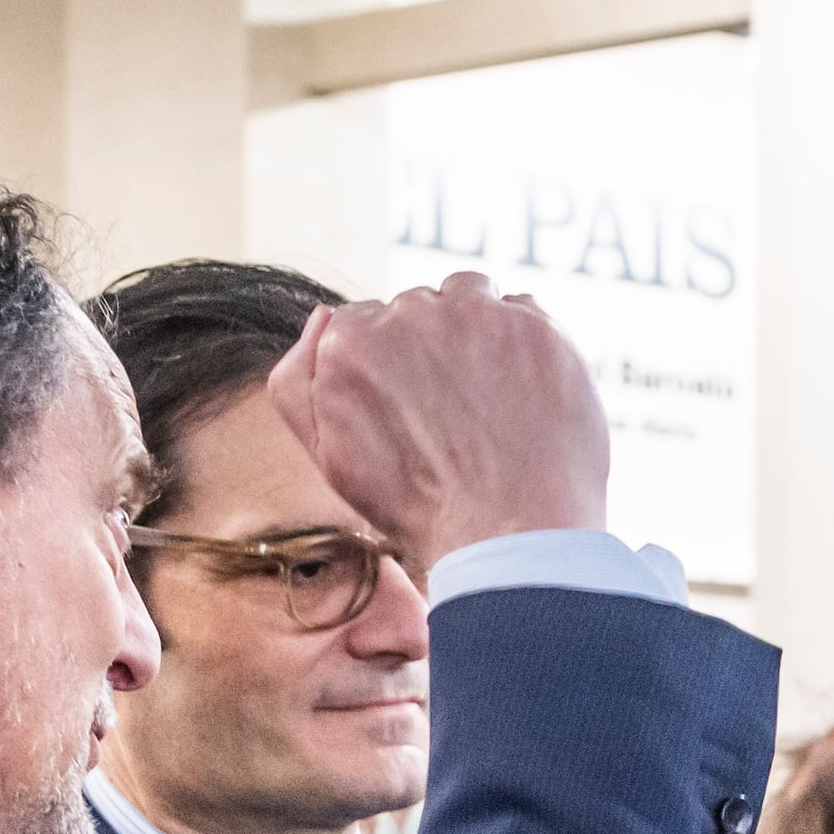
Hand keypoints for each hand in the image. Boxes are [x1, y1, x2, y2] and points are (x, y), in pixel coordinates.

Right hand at [271, 273, 608, 564]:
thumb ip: (298, 381)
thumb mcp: (329, 454)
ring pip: (469, 296)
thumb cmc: (414, 505)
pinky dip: (523, 343)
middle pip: (418, 306)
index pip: (366, 322)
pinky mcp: (536, 325)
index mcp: (349, 339)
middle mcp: (409, 312)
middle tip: (452, 412)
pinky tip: (523, 393)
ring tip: (487, 398)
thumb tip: (324, 315)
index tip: (409, 408)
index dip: (389, 367)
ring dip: (474, 331)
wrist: (508, 536)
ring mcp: (478, 314)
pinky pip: (524, 311)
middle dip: (430, 346)